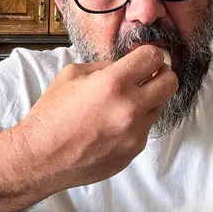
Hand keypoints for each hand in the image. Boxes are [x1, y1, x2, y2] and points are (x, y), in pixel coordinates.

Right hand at [16, 46, 177, 192]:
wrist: (42, 157)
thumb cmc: (51, 115)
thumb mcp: (72, 75)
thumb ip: (105, 67)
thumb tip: (127, 66)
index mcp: (114, 83)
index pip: (154, 57)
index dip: (149, 54)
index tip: (144, 58)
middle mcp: (130, 108)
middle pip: (170, 82)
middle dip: (162, 75)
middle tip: (147, 76)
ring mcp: (135, 133)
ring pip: (160, 106)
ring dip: (148, 100)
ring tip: (122, 104)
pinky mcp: (134, 150)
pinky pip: (145, 129)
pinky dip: (136, 123)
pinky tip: (113, 125)